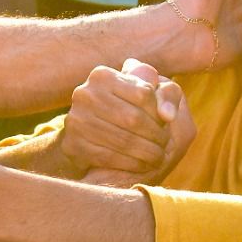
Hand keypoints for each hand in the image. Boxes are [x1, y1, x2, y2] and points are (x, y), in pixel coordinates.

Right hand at [62, 58, 195, 182]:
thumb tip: (168, 115)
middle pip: (134, 118)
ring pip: (124, 140)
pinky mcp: (73, 145)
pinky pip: (110, 158)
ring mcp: (75, 120)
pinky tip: (144, 165)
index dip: (160, 112)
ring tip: (158, 157)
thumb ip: (167, 94)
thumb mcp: (148, 93)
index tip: (167, 123)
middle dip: (156, 135)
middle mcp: (84, 94)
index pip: (144, 93)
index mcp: (102, 75)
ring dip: (148, 153)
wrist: (87, 133)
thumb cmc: (125, 107)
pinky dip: (132, 164)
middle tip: (165, 144)